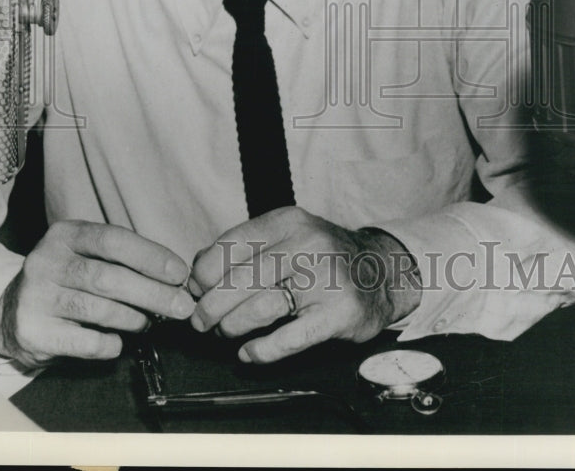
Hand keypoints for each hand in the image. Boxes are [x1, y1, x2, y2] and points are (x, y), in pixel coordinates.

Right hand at [0, 221, 194, 368]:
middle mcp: (46, 262)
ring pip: (98, 309)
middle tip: (182, 307)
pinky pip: (84, 342)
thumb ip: (124, 260)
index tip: (179, 274)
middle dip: (153, 293)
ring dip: (134, 318)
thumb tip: (174, 279)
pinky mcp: (33, 332)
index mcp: (65, 234)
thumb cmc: (67, 280)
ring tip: (150, 322)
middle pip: (109, 277)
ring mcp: (36, 297)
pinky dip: (110, 343)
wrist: (11, 312)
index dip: (150, 256)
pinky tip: (119, 342)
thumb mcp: (88, 255)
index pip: (113, 240)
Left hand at [188, 207, 421, 363]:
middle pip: (240, 280)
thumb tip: (196, 273)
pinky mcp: (339, 314)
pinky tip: (248, 353)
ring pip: (260, 309)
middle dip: (211, 307)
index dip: (203, 273)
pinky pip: (288, 339)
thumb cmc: (322, 257)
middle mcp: (308, 244)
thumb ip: (245, 248)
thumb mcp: (287, 236)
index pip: (230, 245)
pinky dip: (261, 351)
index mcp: (288, 221)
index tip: (194, 290)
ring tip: (225, 333)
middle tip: (200, 321)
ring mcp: (325, 279)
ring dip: (231, 328)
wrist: (379, 272)